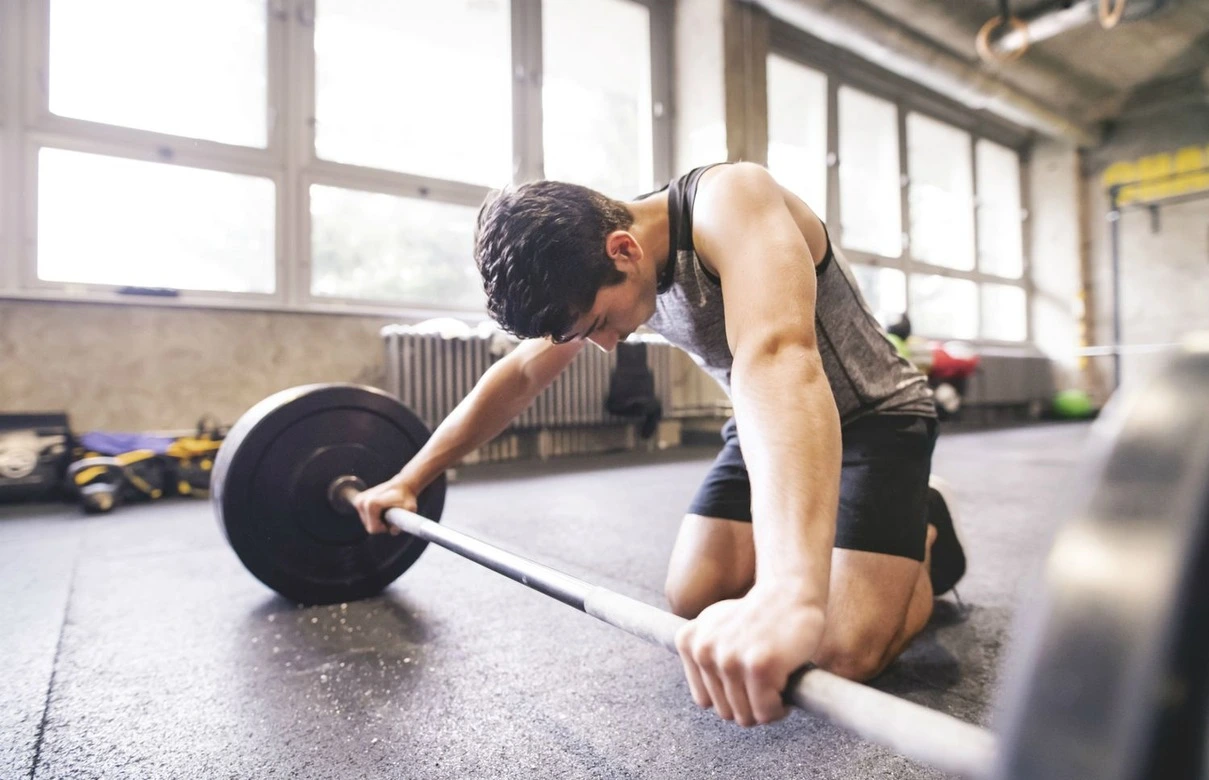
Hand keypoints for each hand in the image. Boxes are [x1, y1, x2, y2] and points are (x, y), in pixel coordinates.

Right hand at [352, 476, 418, 535]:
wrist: (402, 485)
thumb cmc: (407, 498)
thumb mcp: (410, 509)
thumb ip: (403, 521)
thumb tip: (393, 531)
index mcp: (371, 504)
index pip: (373, 529)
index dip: (385, 528)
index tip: (393, 518)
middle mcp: (361, 501)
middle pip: (370, 526)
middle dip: (381, 525)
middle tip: (392, 514)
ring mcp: (358, 500)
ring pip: (367, 522)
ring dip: (378, 520)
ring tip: (387, 509)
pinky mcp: (358, 500)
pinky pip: (366, 516)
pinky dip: (374, 515)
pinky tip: (382, 507)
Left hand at [674, 583, 825, 726]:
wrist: (789, 592)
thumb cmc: (758, 616)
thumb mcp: (716, 627)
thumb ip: (704, 655)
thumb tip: (703, 700)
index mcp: (689, 642)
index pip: (705, 700)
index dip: (731, 698)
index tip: (748, 684)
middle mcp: (704, 651)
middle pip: (725, 711)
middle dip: (750, 705)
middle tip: (767, 686)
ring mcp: (730, 659)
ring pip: (745, 716)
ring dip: (766, 709)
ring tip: (776, 685)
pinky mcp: (758, 667)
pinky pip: (766, 711)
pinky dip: (780, 708)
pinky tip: (786, 685)